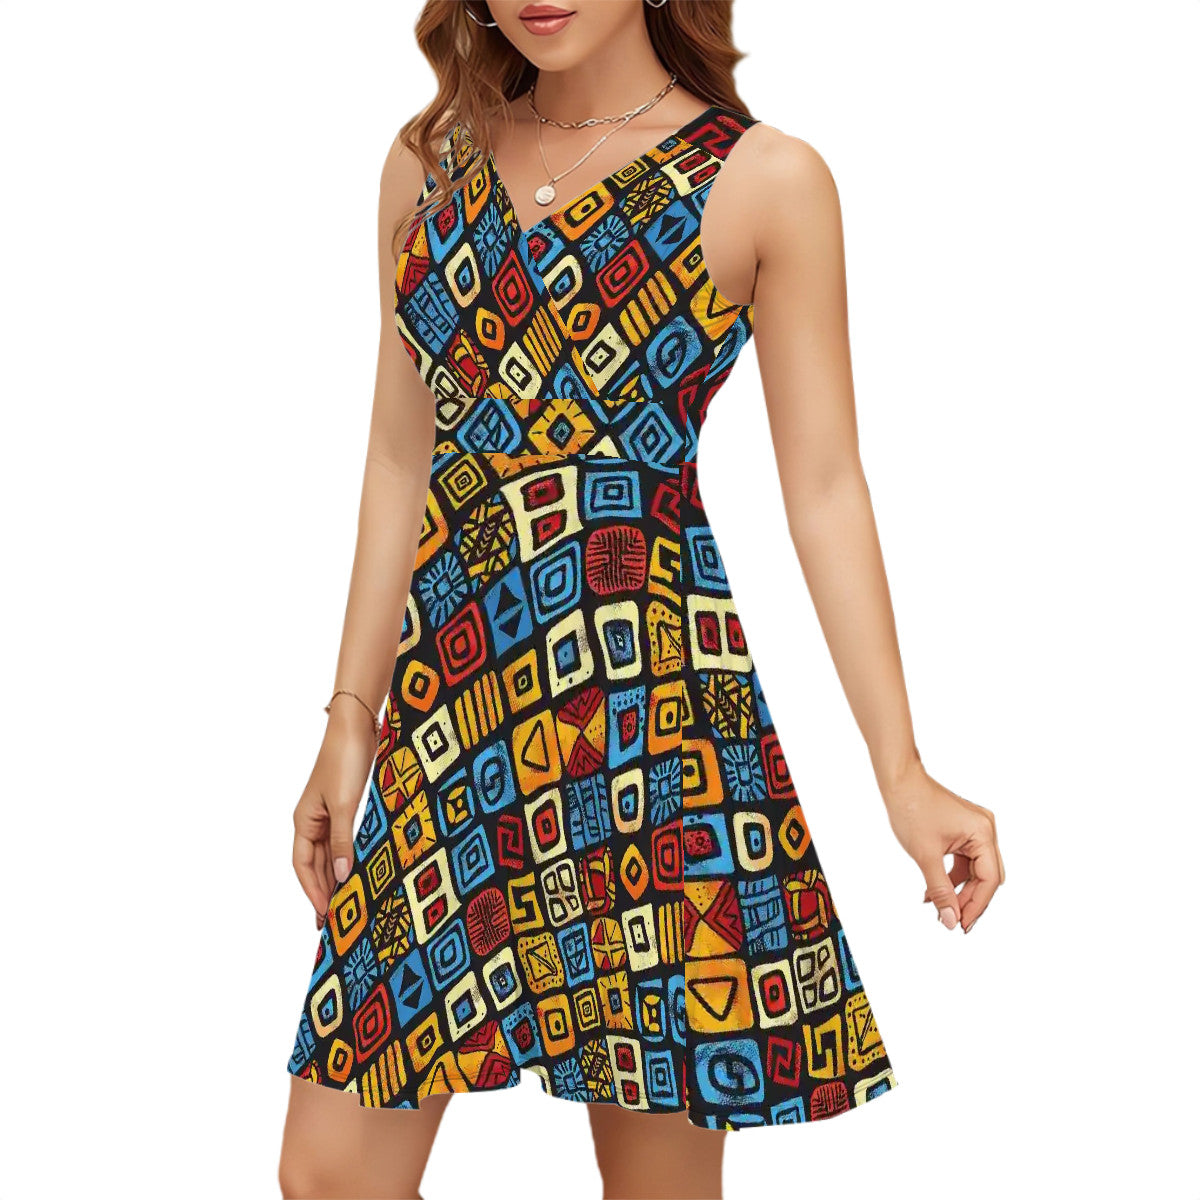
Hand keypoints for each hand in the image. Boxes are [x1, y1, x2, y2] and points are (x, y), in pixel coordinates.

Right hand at [292, 707, 378, 928]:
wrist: (357, 726)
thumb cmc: (345, 761)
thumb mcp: (344, 805)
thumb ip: (342, 842)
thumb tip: (343, 877)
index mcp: (304, 821)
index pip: (303, 866)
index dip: (312, 891)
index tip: (324, 914)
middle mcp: (312, 820)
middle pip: (315, 864)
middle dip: (324, 891)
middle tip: (335, 922)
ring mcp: (328, 814)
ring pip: (329, 855)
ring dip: (336, 878)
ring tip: (346, 905)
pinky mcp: (345, 806)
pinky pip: (342, 841)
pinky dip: (348, 859)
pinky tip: (357, 872)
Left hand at [883, 759, 1004, 932]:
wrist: (898, 780)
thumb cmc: (911, 810)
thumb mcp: (925, 856)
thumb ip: (940, 890)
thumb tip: (950, 921)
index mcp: (983, 833)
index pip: (990, 880)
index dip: (976, 906)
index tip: (962, 926)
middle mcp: (986, 830)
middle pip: (987, 876)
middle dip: (969, 900)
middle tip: (953, 922)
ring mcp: (976, 828)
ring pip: (975, 870)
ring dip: (958, 890)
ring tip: (939, 909)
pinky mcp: (964, 829)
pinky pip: (964, 860)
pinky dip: (952, 875)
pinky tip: (933, 891)